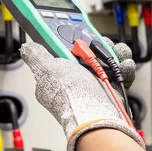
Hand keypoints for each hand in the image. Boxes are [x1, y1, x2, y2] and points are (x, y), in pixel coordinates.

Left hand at [20, 39, 143, 150]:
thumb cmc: (70, 95)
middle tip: (103, 46)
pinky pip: (120, 72)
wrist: (95, 115)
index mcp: (59, 74)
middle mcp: (77, 79)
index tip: (83, 35)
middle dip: (100, 46)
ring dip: (115, 54)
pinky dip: (125, 67)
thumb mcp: (46, 69)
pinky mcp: (111, 89)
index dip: (76, 40)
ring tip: (118, 55)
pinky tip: (124, 65)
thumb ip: (36, 56)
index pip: (68, 49)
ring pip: (108, 60)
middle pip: (91, 52)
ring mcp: (95, 84)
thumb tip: (27, 47)